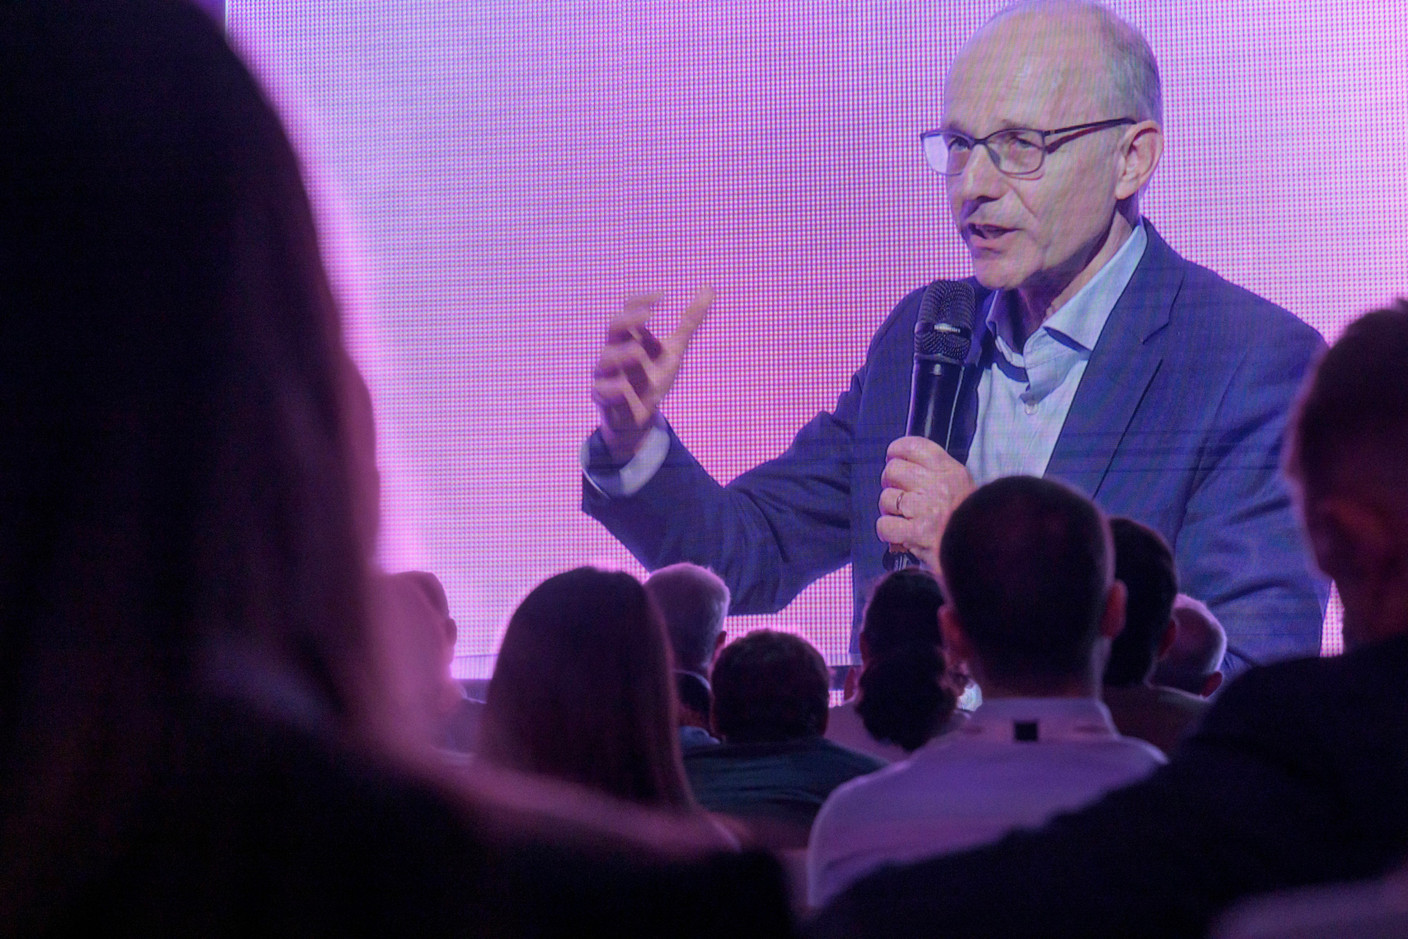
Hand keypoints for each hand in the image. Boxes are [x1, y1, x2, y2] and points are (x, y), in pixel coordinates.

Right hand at [591, 287, 713, 462]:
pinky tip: (625, 387)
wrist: (639, 416)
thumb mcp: (674, 350)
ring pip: (607, 359)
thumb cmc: (652, 377)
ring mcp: (606, 373)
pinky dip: (614, 388)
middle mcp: (614, 349)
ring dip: (622, 355)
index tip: (662, 296)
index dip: (642, 301)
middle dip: (628, 320)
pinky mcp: (603, 396)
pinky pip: (603, 390)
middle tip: (647, 314)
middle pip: (614, 328)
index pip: (630, 310)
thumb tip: (710, 289)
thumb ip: (689, 322)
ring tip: (638, 352)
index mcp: (630, 335)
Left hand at [876, 436, 975, 572]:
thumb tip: (905, 466)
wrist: (984, 554)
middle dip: (890, 484)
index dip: (897, 451)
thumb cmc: (972, 524)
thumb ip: (938, 474)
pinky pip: (884, 525)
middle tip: (899, 496)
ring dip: (890, 511)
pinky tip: (900, 536)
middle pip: (893, 470)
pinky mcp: (915, 533)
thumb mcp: (964, 488)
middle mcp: (938, 486)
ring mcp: (925, 509)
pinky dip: (888, 532)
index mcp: (951, 472)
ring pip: (886, 498)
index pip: (914, 446)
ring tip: (904, 520)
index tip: (894, 458)